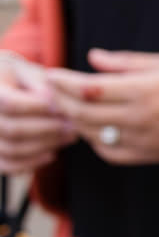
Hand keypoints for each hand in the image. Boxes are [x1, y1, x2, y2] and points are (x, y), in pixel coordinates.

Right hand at [0, 53, 75, 172]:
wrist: (5, 89)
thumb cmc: (20, 79)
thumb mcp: (29, 72)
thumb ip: (40, 83)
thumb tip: (52, 101)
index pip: (10, 104)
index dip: (37, 108)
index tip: (61, 107)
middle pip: (13, 129)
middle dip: (47, 129)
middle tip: (73, 126)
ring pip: (12, 149)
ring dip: (44, 146)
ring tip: (69, 138)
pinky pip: (7, 165)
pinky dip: (31, 163)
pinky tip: (51, 154)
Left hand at [45, 50, 158, 164]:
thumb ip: (125, 62)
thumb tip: (92, 58)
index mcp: (144, 89)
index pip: (87, 88)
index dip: (63, 82)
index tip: (51, 75)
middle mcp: (140, 116)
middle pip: (82, 113)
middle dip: (60, 101)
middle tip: (52, 92)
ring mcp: (142, 139)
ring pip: (90, 133)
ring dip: (73, 121)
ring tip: (67, 108)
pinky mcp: (148, 155)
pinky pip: (108, 152)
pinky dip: (94, 141)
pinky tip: (94, 129)